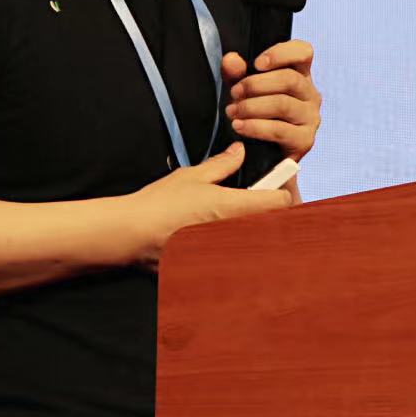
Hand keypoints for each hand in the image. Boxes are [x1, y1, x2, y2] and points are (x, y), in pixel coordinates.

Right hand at [126, 142, 290, 270]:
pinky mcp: (213, 263)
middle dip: (272, 208)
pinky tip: (220, 230)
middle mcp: (234, 231)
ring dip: (256, 225)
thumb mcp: (193, 175)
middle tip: (260, 194)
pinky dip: (236, 241)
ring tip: (237, 212)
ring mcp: (225, 250)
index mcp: (234, 207)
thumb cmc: (159, 204)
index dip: (283, 189)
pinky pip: (236, 251)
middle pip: (274, 222)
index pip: (281, 202)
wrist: (132, 234)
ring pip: (256, 237)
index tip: (277, 181)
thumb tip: (239, 152)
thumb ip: (222, 164)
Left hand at [221, 39, 320, 162]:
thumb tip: (232, 60)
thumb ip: (236, 73)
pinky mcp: (305, 140)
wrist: (260, 156)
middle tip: (235, 93)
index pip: (304, 52)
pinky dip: (255, 127)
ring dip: (252, 106)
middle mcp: (310, 94)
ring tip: (233, 111)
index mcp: (300, 75)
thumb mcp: (243, 90)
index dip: (282, 53)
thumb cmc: (255, 116)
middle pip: (289, 79)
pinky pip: (279, 130)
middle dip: (256, 84)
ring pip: (283, 104)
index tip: (256, 63)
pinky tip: (239, 126)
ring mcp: (311, 118)